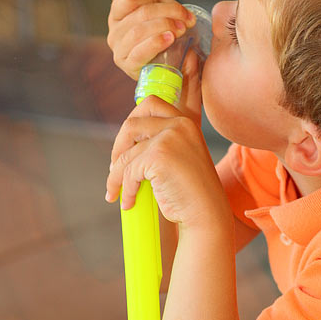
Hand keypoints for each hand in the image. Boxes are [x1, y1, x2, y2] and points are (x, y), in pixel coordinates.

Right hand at [104, 0, 195, 81]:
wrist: (166, 66)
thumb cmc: (159, 35)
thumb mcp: (153, 10)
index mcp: (117, 15)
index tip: (177, 8)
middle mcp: (114, 32)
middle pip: (139, 13)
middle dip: (167, 13)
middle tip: (185, 19)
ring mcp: (119, 50)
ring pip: (139, 31)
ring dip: (164, 27)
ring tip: (181, 29)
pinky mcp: (128, 66)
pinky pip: (139, 53)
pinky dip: (155, 43)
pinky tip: (169, 39)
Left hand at [105, 96, 229, 232]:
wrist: (207, 214)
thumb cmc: (192, 194)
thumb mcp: (180, 158)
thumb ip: (162, 143)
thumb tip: (125, 144)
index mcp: (186, 122)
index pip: (149, 105)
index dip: (131, 124)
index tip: (125, 147)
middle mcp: (179, 125)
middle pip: (131, 124)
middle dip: (117, 147)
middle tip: (114, 168)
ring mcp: (169, 138)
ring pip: (126, 155)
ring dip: (116, 176)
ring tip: (115, 192)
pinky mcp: (159, 156)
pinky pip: (129, 172)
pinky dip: (126, 190)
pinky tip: (129, 202)